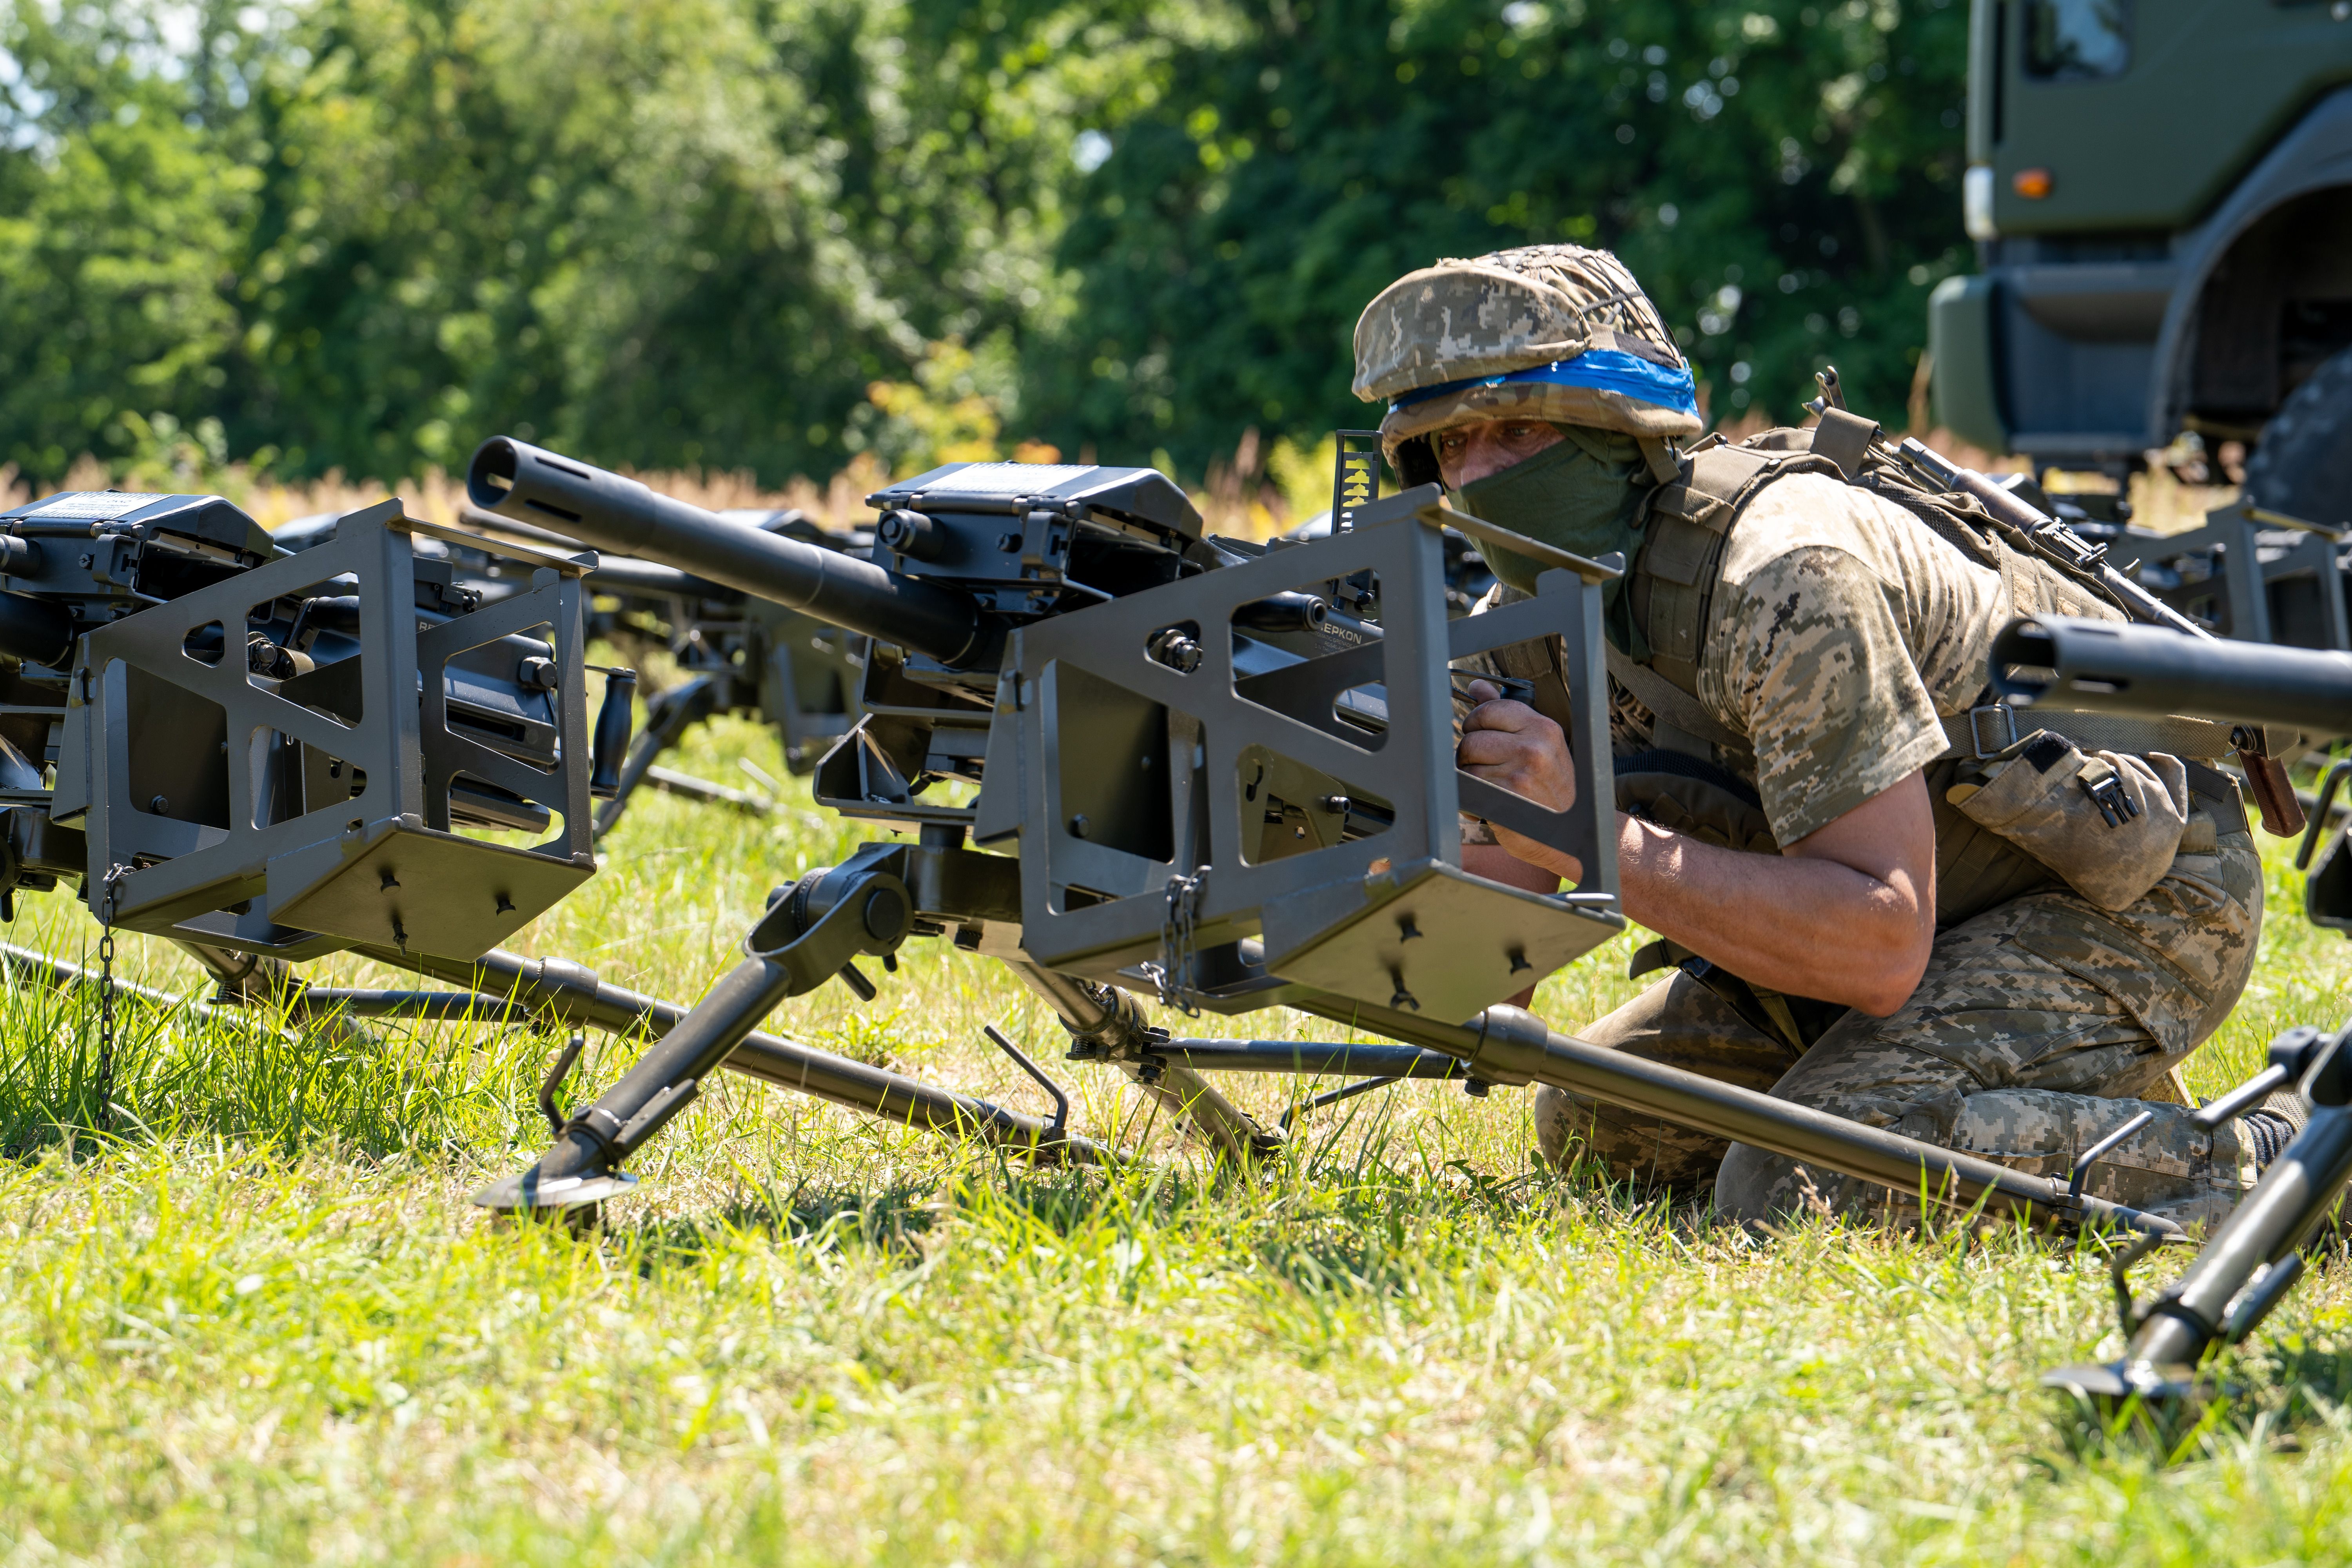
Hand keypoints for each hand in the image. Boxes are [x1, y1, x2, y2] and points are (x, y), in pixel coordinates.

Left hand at [1457, 678, 1576, 813]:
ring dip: (1471, 777)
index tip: (1480, 733)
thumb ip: (1506, 714)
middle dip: (1470, 754)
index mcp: (1543, 728)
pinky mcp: (1507, 796)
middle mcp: (1534, 747)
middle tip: (1485, 767)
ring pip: (1467, 763)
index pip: (1489, 709)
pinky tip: (1488, 802)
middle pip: (1472, 738)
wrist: (1568, 833)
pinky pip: (1469, 786)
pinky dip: (1472, 797)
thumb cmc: (1550, 789)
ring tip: (1491, 786)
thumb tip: (1477, 687)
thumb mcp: (1538, 746)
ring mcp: (1520, 772)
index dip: (1476, 723)